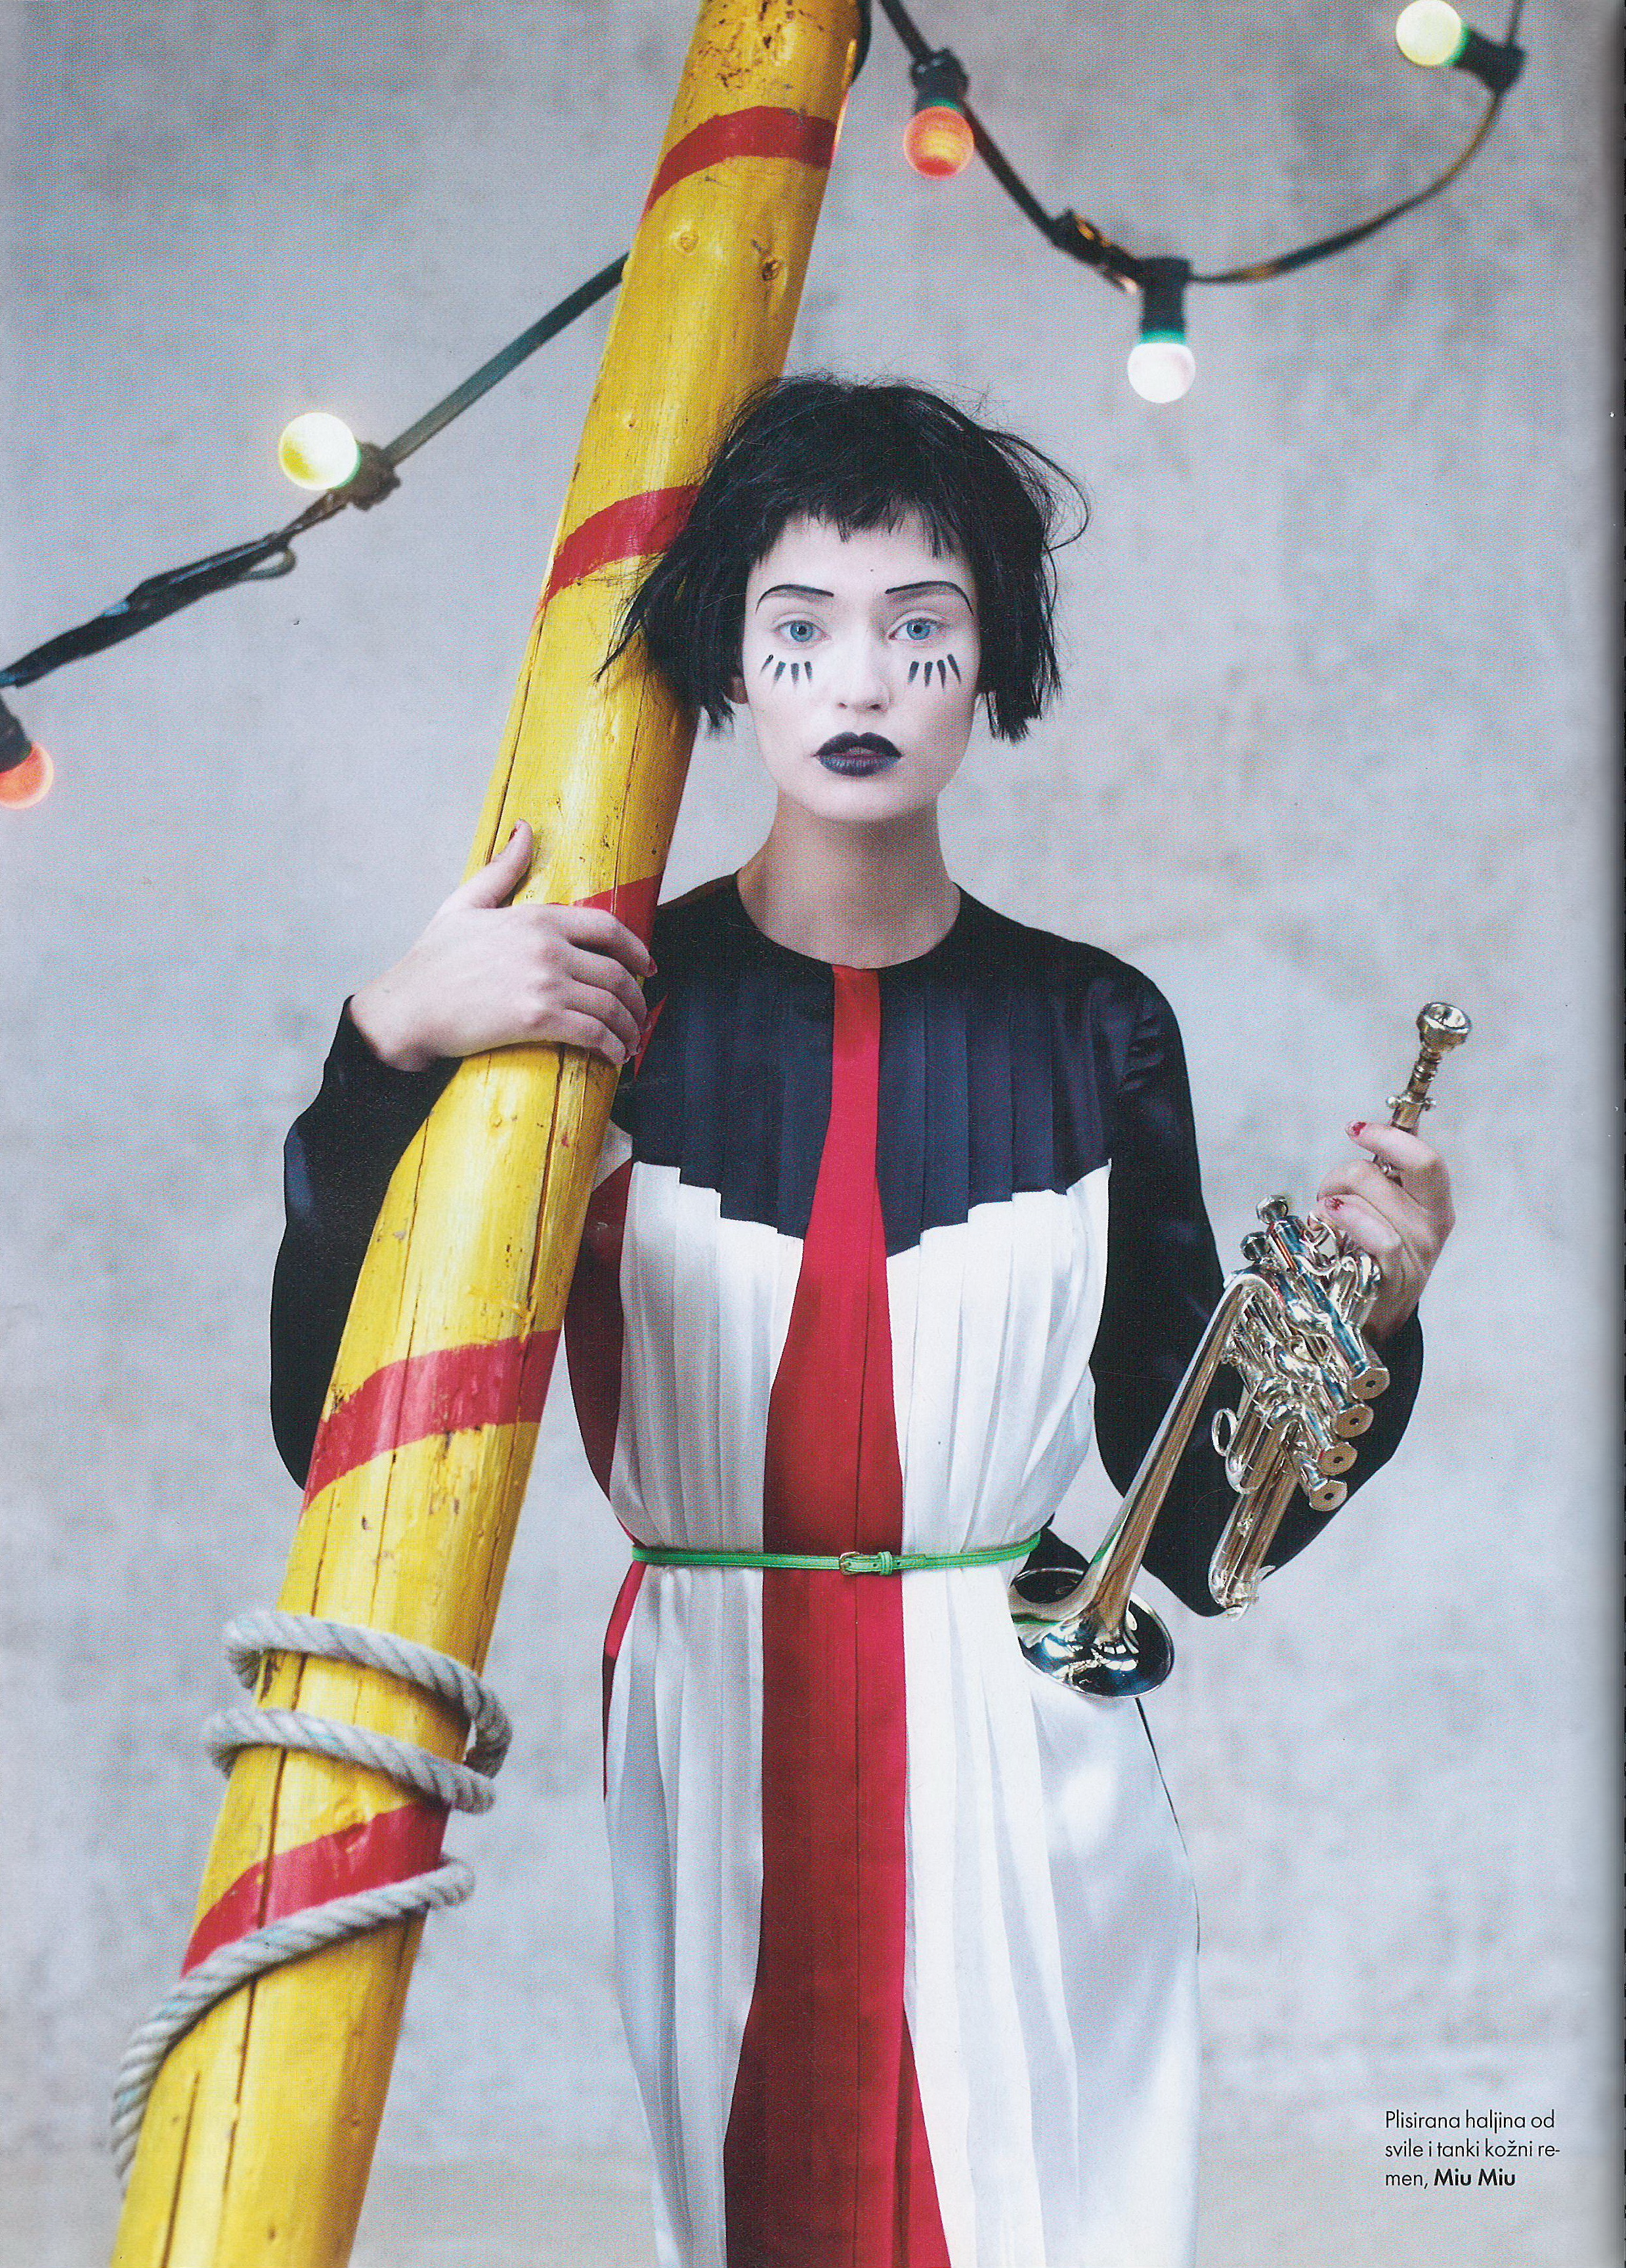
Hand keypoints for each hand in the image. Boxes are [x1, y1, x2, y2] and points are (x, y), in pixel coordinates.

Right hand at [349, 822, 651, 1071]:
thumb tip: (524, 829)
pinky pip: (592, 1034)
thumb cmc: (433, 960)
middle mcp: (548, 948)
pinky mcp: (538, 1019)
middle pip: (616, 972)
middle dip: (636, 997)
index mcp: (537, 918)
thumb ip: (502, 869)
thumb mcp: (465, 903)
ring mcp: (545, 983)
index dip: (636, 950)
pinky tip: (614, 1057)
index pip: (607, 929)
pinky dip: (611, 1047)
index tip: (647, 967)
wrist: (409, 1007)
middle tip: (639, 1013)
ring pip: (609, 1006)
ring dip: (627, 1027)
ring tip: (629, 1041)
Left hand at [1314, 1120, 1454, 1343]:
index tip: (1354, 1129)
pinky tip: (1328, 1223)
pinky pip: (1374, 1236)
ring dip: (1332, 1203)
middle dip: (1340, 1175)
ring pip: (1366, 1201)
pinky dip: (1345, 1223)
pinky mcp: (1394, 1277)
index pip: (1425, 1159)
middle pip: (1380, 1175)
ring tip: (1326, 1219)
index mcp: (1436, 1204)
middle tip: (1329, 1193)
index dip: (1388, 1138)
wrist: (1374, 1314)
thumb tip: (1404, 1118)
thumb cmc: (1375, 1253)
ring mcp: (1416, 1253)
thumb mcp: (1392, 1209)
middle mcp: (1432, 1227)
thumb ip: (1396, 1169)